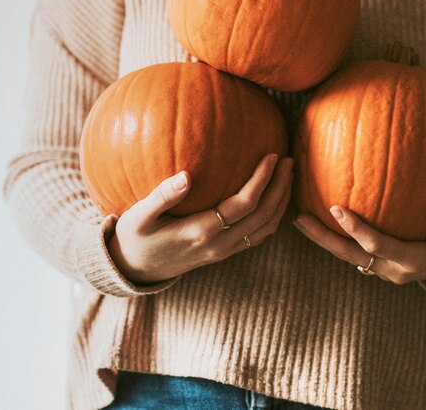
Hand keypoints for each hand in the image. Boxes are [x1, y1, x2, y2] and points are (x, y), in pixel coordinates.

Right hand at [107, 154, 293, 283]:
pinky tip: (275, 196)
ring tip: (289, 175)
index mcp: (201, 231)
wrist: (135, 269)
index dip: (262, 180)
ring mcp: (224, 251)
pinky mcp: (225, 252)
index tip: (272, 156)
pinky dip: (273, 215)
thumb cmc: (135, 237)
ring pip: (266, 227)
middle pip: (264, 215)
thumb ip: (162, 195)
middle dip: (281, 187)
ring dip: (281, 201)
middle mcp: (219, 244)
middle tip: (290, 160)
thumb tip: (186, 175)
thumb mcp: (139, 216)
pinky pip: (258, 234)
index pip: (244, 204)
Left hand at [293, 191, 425, 283]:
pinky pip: (354, 251)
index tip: (336, 208)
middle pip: (351, 254)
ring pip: (348, 255)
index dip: (356, 229)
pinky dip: (335, 237)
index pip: (377, 245)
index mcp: (414, 260)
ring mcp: (386, 270)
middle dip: (324, 238)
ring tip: (298, 218)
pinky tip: (319, 218)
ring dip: (323, 239)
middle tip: (299, 218)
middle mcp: (394, 269)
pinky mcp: (381, 264)